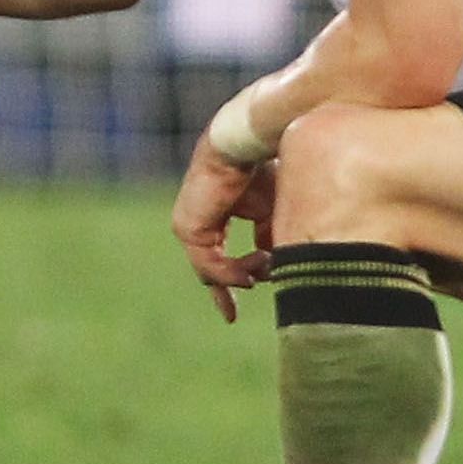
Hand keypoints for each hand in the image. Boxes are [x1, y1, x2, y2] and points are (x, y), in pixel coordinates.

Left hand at [171, 134, 278, 322]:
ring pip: (211, 271)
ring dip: (241, 276)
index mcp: (214, 215)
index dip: (235, 275)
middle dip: (223, 293)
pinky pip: (210, 265)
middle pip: (208, 269)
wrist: (243, 146)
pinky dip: (232, 273)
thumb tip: (274, 261)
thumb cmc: (260, 169)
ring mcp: (189, 227)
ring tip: (261, 275)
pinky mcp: (188, 230)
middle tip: (230, 317)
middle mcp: (197, 222)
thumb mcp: (270, 209)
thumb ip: (269, 236)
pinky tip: (252, 274)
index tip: (250, 290)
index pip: (219, 254)